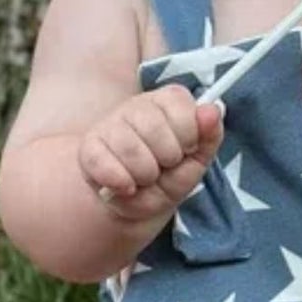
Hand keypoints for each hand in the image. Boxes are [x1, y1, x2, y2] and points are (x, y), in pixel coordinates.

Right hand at [78, 85, 224, 221]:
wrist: (136, 201)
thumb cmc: (169, 175)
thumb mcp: (197, 159)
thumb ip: (209, 135)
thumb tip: (212, 110)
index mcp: (167, 101)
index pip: (181, 108)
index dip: (188, 138)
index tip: (186, 150)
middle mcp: (136, 105)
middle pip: (157, 131)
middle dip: (167, 160)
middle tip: (164, 166)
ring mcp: (109, 124)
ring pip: (132, 151)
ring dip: (145, 176)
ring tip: (146, 179)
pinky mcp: (88, 148)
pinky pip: (104, 165)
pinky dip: (121, 183)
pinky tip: (127, 186)